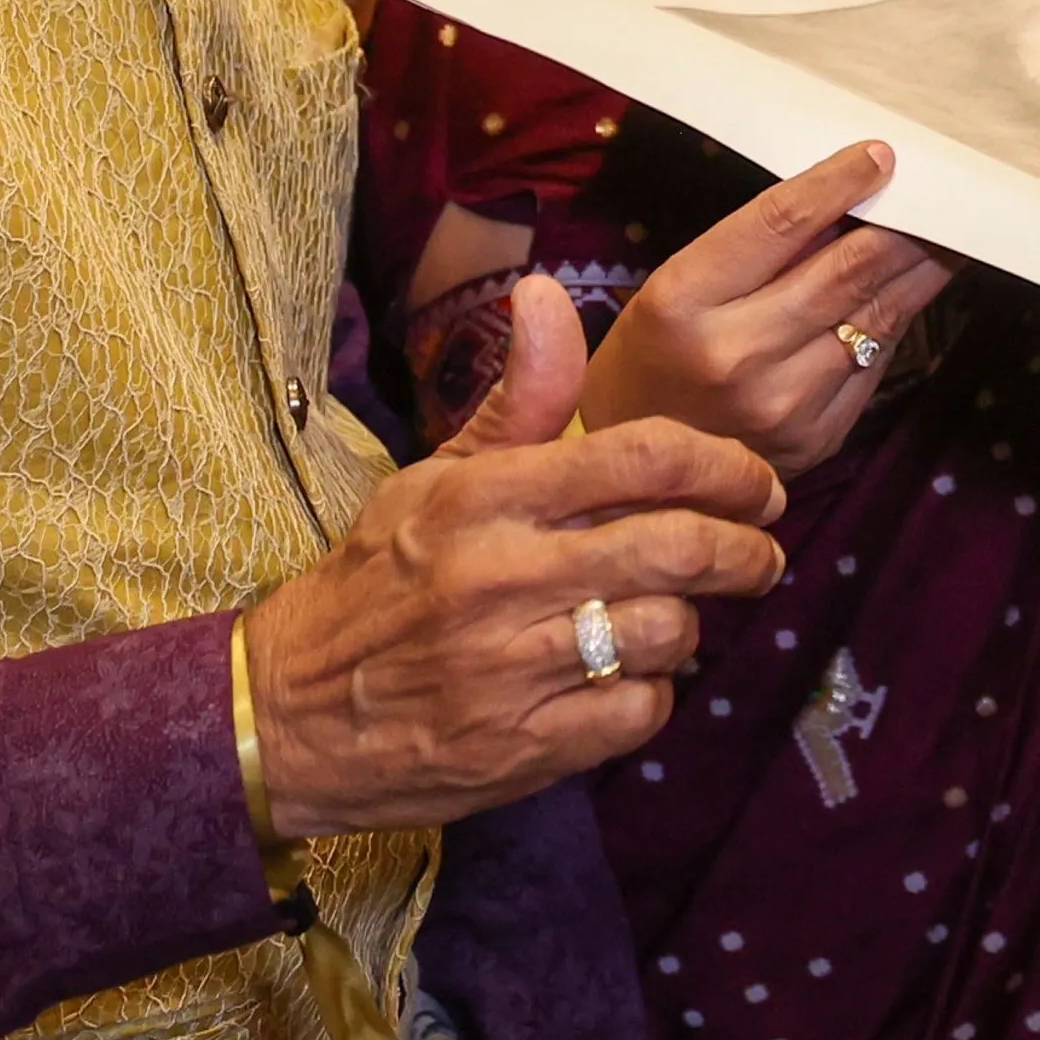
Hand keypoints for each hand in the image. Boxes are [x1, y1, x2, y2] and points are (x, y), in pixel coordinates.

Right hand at [243, 275, 789, 838]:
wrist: (279, 714)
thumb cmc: (377, 582)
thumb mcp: (435, 480)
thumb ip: (521, 400)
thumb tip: (547, 290)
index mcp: (484, 498)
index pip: (645, 455)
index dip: (726, 465)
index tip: (758, 484)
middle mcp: (499, 577)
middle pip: (679, 546)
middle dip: (746, 551)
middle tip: (760, 555)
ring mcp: (509, 668)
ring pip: (667, 632)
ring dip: (692, 628)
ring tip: (677, 618)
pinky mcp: (518, 749)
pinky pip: (637, 713)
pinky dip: (651, 697)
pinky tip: (627, 682)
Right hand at [575, 143, 949, 476]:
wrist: (640, 470)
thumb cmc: (659, 357)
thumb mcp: (680, 287)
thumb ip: (757, 249)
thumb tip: (848, 199)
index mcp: (684, 301)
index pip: (780, 222)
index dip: (840, 182)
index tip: (882, 155)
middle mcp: (735, 354)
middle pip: (848, 269)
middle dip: (906, 226)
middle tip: (942, 194)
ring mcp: (782, 404)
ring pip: (878, 315)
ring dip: (921, 270)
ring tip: (949, 237)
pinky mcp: (817, 439)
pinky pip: (877, 363)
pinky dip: (898, 320)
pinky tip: (912, 291)